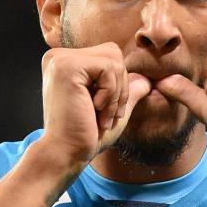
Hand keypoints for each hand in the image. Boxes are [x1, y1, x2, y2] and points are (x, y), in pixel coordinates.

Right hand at [40, 42, 150, 166]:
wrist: (66, 154)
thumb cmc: (86, 135)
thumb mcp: (112, 109)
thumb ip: (126, 92)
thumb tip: (147, 81)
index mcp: (65, 62)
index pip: (108, 55)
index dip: (117, 83)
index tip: (108, 112)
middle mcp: (59, 56)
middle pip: (112, 53)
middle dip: (119, 86)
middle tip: (107, 114)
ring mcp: (60, 60)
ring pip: (113, 60)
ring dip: (115, 93)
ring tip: (101, 115)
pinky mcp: (67, 67)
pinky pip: (108, 68)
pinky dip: (110, 94)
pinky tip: (94, 110)